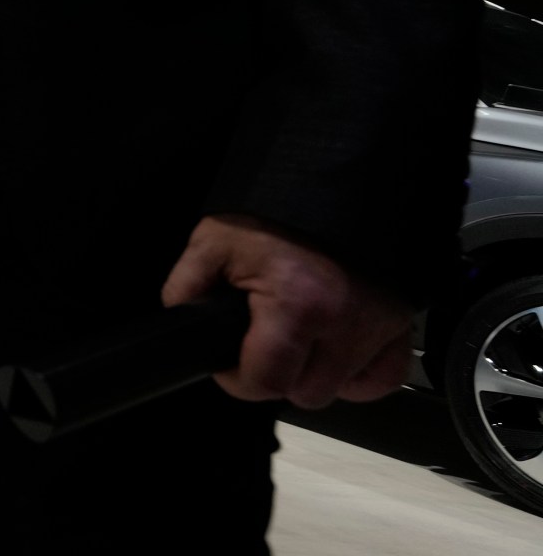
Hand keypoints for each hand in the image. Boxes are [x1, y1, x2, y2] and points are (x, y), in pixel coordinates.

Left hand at [161, 214, 414, 409]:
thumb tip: (179, 319)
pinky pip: (382, 379)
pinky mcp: (402, 325)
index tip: (231, 363)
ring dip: (315, 374)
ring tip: (297, 339)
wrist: (330, 189)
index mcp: (298, 304)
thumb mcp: (214, 240)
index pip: (266, 382)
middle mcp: (345, 321)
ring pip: (341, 391)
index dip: (238, 379)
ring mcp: (379, 325)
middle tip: (264, 343)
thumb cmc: (274, 218)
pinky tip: (333, 351)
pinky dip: (357, 375)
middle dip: (278, 374)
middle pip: (304, 394)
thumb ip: (188, 284)